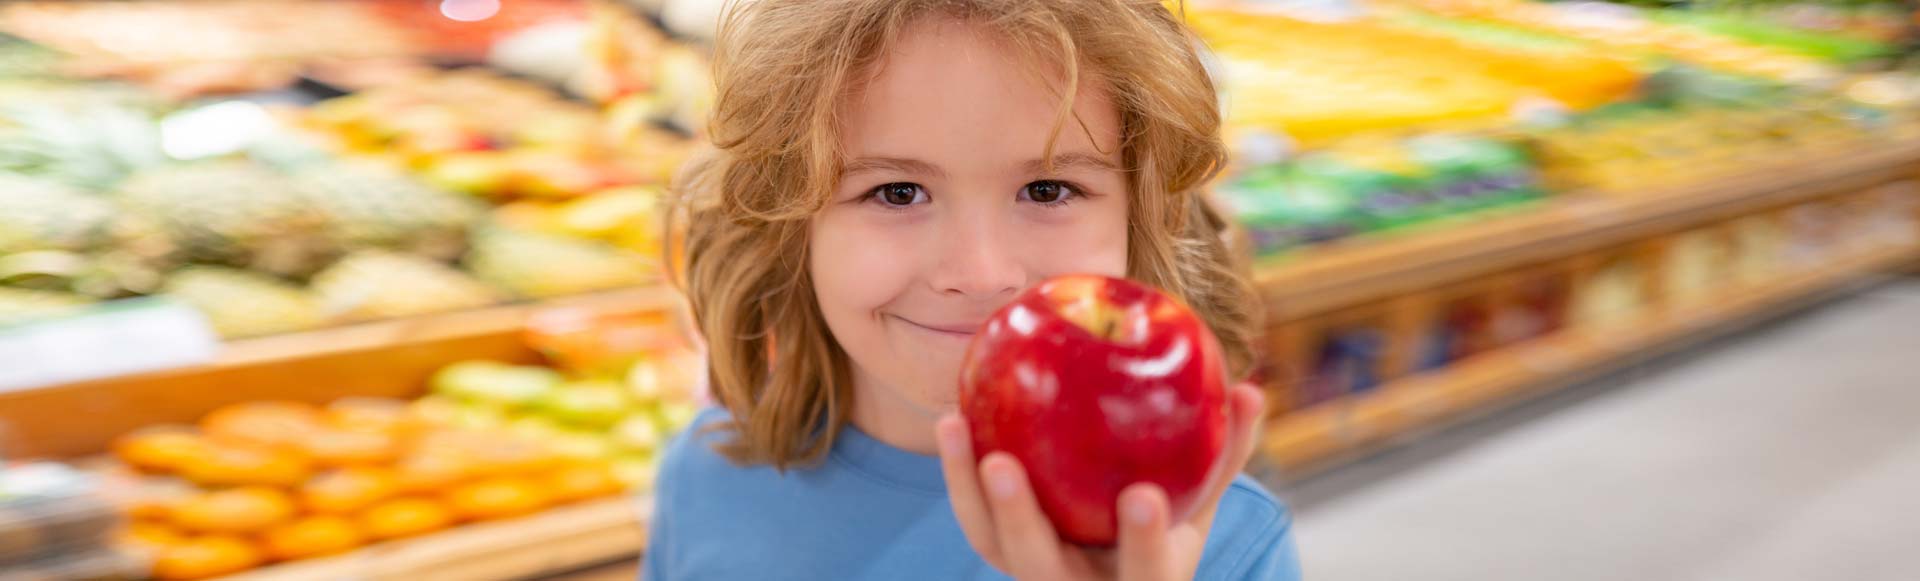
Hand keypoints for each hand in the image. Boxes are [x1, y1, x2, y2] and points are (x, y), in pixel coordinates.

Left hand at [935, 383, 1265, 580]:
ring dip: (969, 490)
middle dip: (1019, 520)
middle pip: (1041, 571)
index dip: (1141, 539)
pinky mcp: (1006, 560)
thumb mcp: (1200, 506)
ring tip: (954, 425)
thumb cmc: (1169, 536)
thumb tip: (1250, 387)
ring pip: (993, 547)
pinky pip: (976, 522)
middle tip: (1001, 464)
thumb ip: (1226, 454)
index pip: (1145, 572)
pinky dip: (960, 476)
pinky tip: (953, 420)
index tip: (1139, 494)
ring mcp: (1038, 580)